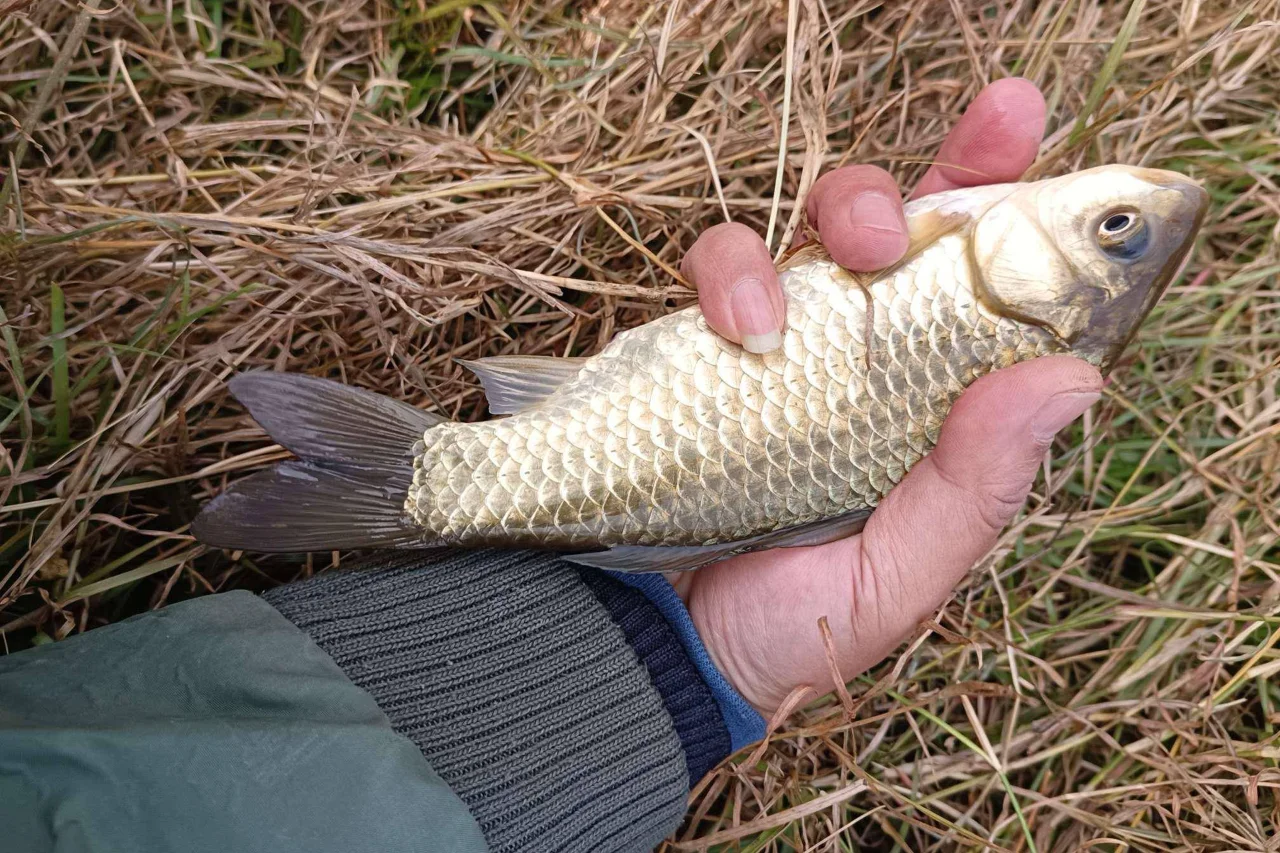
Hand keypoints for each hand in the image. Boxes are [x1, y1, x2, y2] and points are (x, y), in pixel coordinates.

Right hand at [679, 79, 1103, 714]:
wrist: (659, 649)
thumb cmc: (795, 621)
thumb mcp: (903, 573)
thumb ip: (976, 487)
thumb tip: (1071, 378)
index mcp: (933, 403)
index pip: (984, 285)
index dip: (1003, 191)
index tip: (1014, 117)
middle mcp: (866, 357)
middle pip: (900, 228)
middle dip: (906, 190)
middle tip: (893, 229)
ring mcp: (784, 343)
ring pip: (811, 227)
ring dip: (827, 222)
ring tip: (812, 293)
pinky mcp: (703, 344)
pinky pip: (718, 267)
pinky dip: (729, 276)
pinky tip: (739, 335)